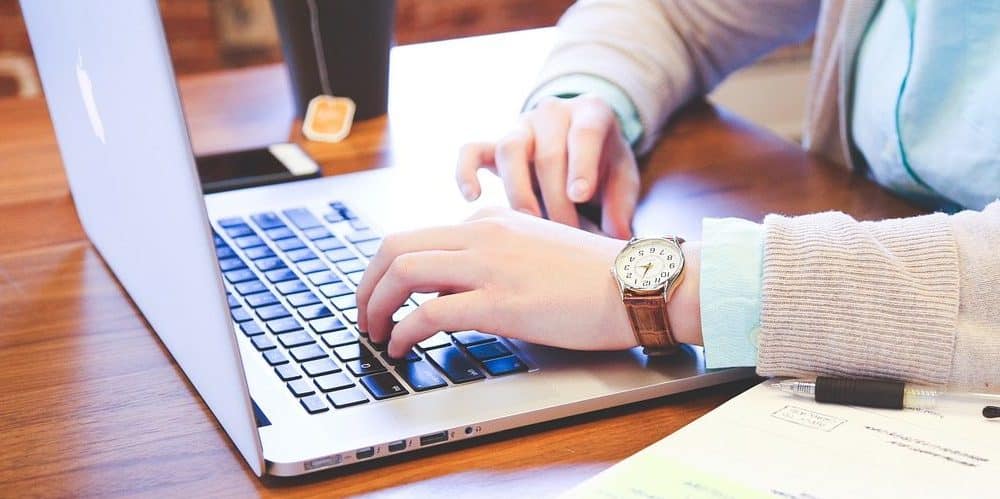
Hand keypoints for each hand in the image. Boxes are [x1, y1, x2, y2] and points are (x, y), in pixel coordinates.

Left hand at [355, 208, 702, 357]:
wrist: (637, 283)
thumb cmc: (595, 275)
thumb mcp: (535, 248)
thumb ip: (495, 256)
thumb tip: (456, 285)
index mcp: (491, 221)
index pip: (418, 236)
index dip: (388, 270)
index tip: (383, 295)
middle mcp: (482, 234)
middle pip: (395, 246)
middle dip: (367, 283)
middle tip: (363, 314)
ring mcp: (490, 266)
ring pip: (403, 272)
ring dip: (375, 305)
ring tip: (374, 333)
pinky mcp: (500, 302)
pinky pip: (429, 312)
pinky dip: (403, 332)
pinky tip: (402, 348)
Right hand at [455, 95, 639, 238]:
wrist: (580, 142)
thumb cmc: (604, 164)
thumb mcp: (623, 177)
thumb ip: (622, 204)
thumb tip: (617, 237)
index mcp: (591, 113)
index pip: (584, 133)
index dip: (581, 165)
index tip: (580, 195)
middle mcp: (553, 113)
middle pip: (547, 152)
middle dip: (556, 198)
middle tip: (565, 234)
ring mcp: (520, 127)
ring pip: (509, 149)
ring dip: (519, 191)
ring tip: (529, 224)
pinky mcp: (494, 144)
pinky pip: (471, 151)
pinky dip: (466, 171)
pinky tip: (473, 197)